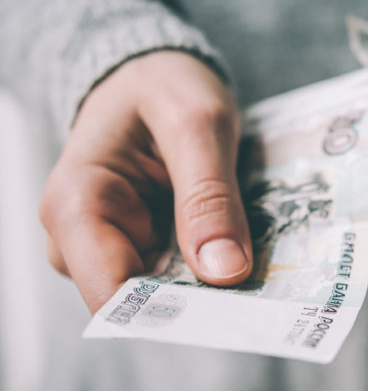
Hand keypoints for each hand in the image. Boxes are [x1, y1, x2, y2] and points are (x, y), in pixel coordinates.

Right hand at [39, 51, 252, 313]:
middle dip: (202, 300)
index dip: (172, 313)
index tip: (235, 315)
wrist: (153, 75)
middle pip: (140, 301)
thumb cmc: (164, 86)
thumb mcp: (198, 124)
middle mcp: (79, 237)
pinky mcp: (139, 246)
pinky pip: (177, 275)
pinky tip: (246, 255)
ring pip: (164, 293)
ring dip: (212, 286)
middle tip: (267, 294)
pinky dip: (212, 267)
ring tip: (264, 269)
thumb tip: (224, 273)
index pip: (112, 293)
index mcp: (75, 203)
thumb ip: (208, 196)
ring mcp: (109, 245)